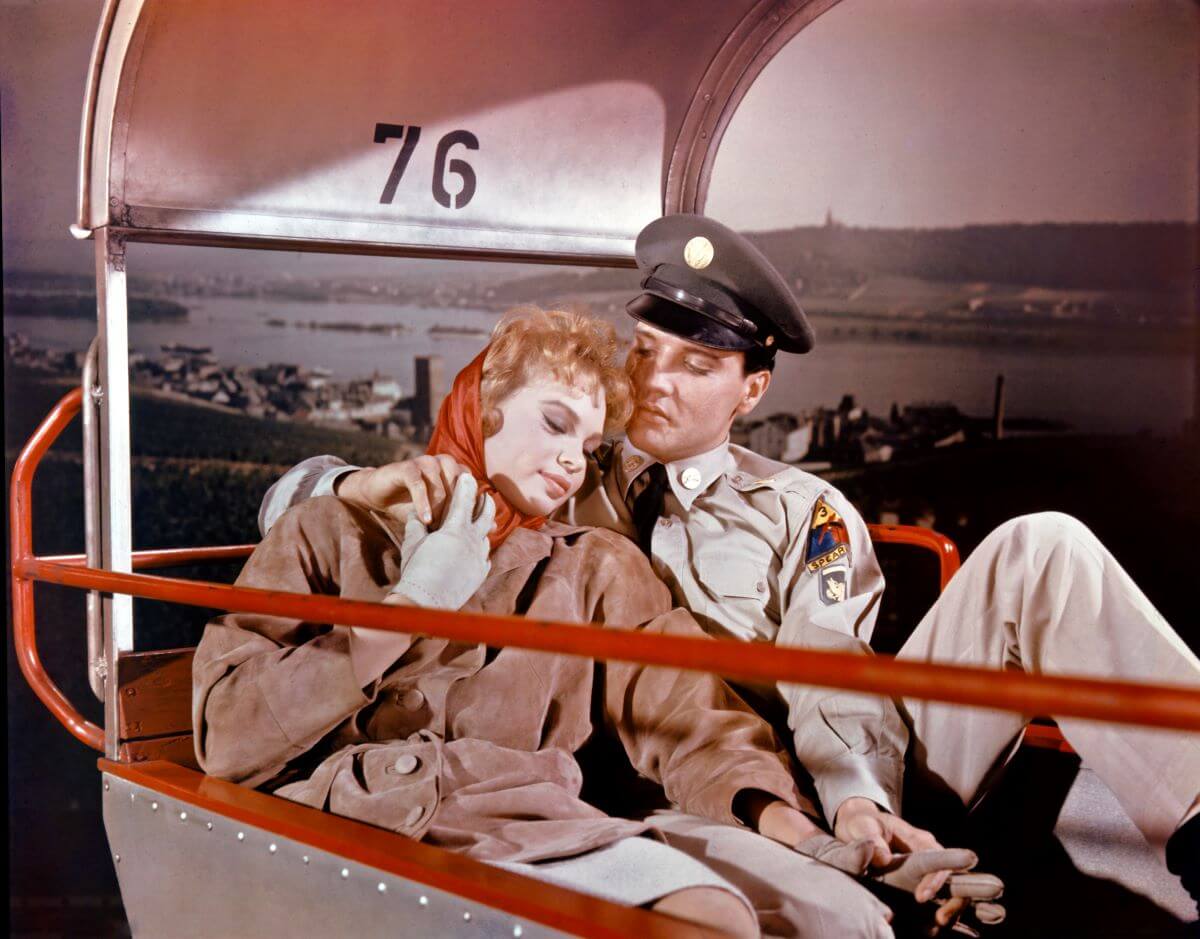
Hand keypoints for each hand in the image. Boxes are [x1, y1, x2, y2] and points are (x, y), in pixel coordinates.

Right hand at [338, 455, 469, 524]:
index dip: (471, 508)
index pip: (473, 487)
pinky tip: (425, 519)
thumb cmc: (412, 507)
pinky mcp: (406, 467)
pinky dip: (423, 502)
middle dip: (457, 508)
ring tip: (437, 526)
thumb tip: (494, 525)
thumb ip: (464, 517)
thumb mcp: (440, 516)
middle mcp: (443, 462)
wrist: (379, 496)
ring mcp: (425, 462)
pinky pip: (419, 482)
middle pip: (460, 482)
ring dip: (441, 505)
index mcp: (456, 471)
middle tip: (452, 530)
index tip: (470, 529)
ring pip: (441, 481)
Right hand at [392, 474, 494, 609]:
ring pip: (486, 535)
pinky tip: (477, 550)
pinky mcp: (480, 573)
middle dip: (484, 502)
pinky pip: (484, 556)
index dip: (465, 486)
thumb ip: (416, 525)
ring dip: (484, 526)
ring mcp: (479, 557)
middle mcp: (472, 539)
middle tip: (484, 494)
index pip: (463, 500)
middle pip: (484, 514)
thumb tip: (415, 513)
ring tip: (483, 522)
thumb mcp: (412, 543)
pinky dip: (480, 549)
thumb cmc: (415, 569)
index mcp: (455, 528)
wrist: (425, 601)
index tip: (468, 476)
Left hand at [833, 799, 1003, 931]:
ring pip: (951, 892)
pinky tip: (932, 930)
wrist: (860, 827)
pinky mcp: (921, 885)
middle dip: (955, 900)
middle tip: (941, 920)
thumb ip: (870, 835)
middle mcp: (930, 855)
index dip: (935, 879)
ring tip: (935, 927)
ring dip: (949, 911)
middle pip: (954, 878)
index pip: (937, 858)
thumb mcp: (862, 823)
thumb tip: (884, 857)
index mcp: (917, 839)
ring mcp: (927, 872)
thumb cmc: (863, 823)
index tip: (921, 898)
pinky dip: (940, 914)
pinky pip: (938, 901)